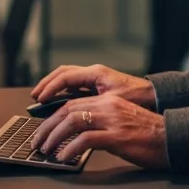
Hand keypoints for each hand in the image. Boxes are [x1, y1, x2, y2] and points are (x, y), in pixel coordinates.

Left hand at [29, 94, 168, 169]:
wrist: (174, 139)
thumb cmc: (149, 136)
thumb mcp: (122, 122)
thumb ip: (102, 123)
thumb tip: (78, 135)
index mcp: (109, 101)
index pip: (72, 103)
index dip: (52, 116)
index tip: (42, 129)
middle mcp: (108, 106)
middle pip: (67, 110)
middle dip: (47, 127)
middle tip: (37, 142)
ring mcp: (113, 120)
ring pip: (72, 121)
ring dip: (54, 136)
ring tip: (46, 150)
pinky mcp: (117, 136)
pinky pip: (85, 139)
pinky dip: (70, 148)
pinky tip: (64, 157)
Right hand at [31, 64, 157, 109]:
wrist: (153, 96)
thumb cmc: (138, 98)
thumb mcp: (113, 102)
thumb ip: (93, 106)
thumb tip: (72, 115)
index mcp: (96, 73)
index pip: (66, 76)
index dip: (50, 88)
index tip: (40, 99)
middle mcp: (93, 73)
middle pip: (63, 74)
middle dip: (47, 84)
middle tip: (35, 97)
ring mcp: (94, 79)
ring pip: (67, 79)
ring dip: (53, 87)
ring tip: (40, 100)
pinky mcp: (96, 87)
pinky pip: (74, 86)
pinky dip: (63, 92)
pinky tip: (57, 104)